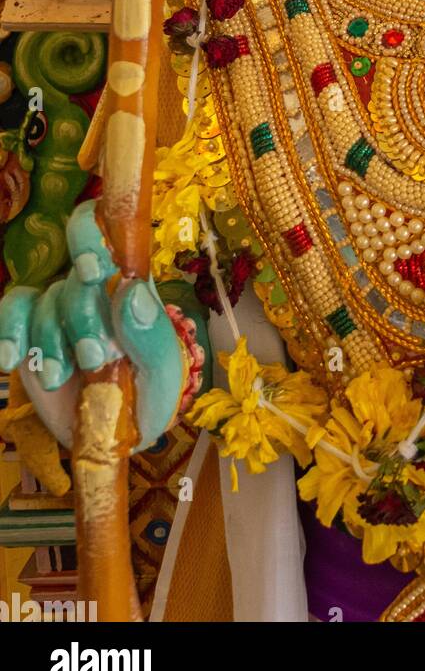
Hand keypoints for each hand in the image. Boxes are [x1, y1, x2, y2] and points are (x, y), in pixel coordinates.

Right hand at [0, 199, 184, 450]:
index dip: (93, 239)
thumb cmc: (147, 396)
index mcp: (130, 286)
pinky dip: (9, 331)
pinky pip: (13, 312)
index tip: (92, 271)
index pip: (109, 235)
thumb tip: (132, 291)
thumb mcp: (162, 373)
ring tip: (61, 378)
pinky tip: (11, 359)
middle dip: (80, 316)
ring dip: (50, 339)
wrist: (115, 435)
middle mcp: (93, 290)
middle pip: (75, 276)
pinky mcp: (31, 333)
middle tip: (93, 357)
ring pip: (44, 300)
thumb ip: (151, 335)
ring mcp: (59, 310)